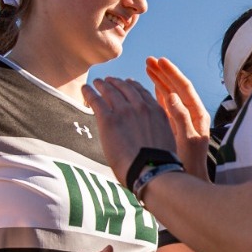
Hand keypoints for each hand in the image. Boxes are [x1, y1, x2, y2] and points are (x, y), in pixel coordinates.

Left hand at [84, 78, 180, 194]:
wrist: (152, 171)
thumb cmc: (159, 165)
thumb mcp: (166, 141)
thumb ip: (157, 131)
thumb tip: (150, 137)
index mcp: (156, 112)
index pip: (143, 93)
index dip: (134, 86)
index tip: (129, 82)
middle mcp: (141, 107)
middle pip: (126, 88)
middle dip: (116, 82)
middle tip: (109, 80)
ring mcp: (125, 112)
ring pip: (110, 91)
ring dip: (102, 84)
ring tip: (97, 82)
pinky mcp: (109, 120)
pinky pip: (96, 100)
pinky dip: (90, 92)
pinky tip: (85, 89)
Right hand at [144, 57, 210, 176]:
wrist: (192, 179)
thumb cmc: (190, 163)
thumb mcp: (187, 140)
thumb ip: (181, 118)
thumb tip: (173, 96)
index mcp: (197, 114)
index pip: (184, 87)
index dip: (171, 74)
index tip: (159, 61)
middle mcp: (192, 113)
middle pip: (177, 87)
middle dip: (164, 73)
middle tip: (149, 60)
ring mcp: (184, 119)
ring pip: (171, 94)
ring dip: (160, 81)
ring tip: (147, 68)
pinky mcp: (177, 126)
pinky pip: (168, 105)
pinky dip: (159, 94)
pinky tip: (151, 87)